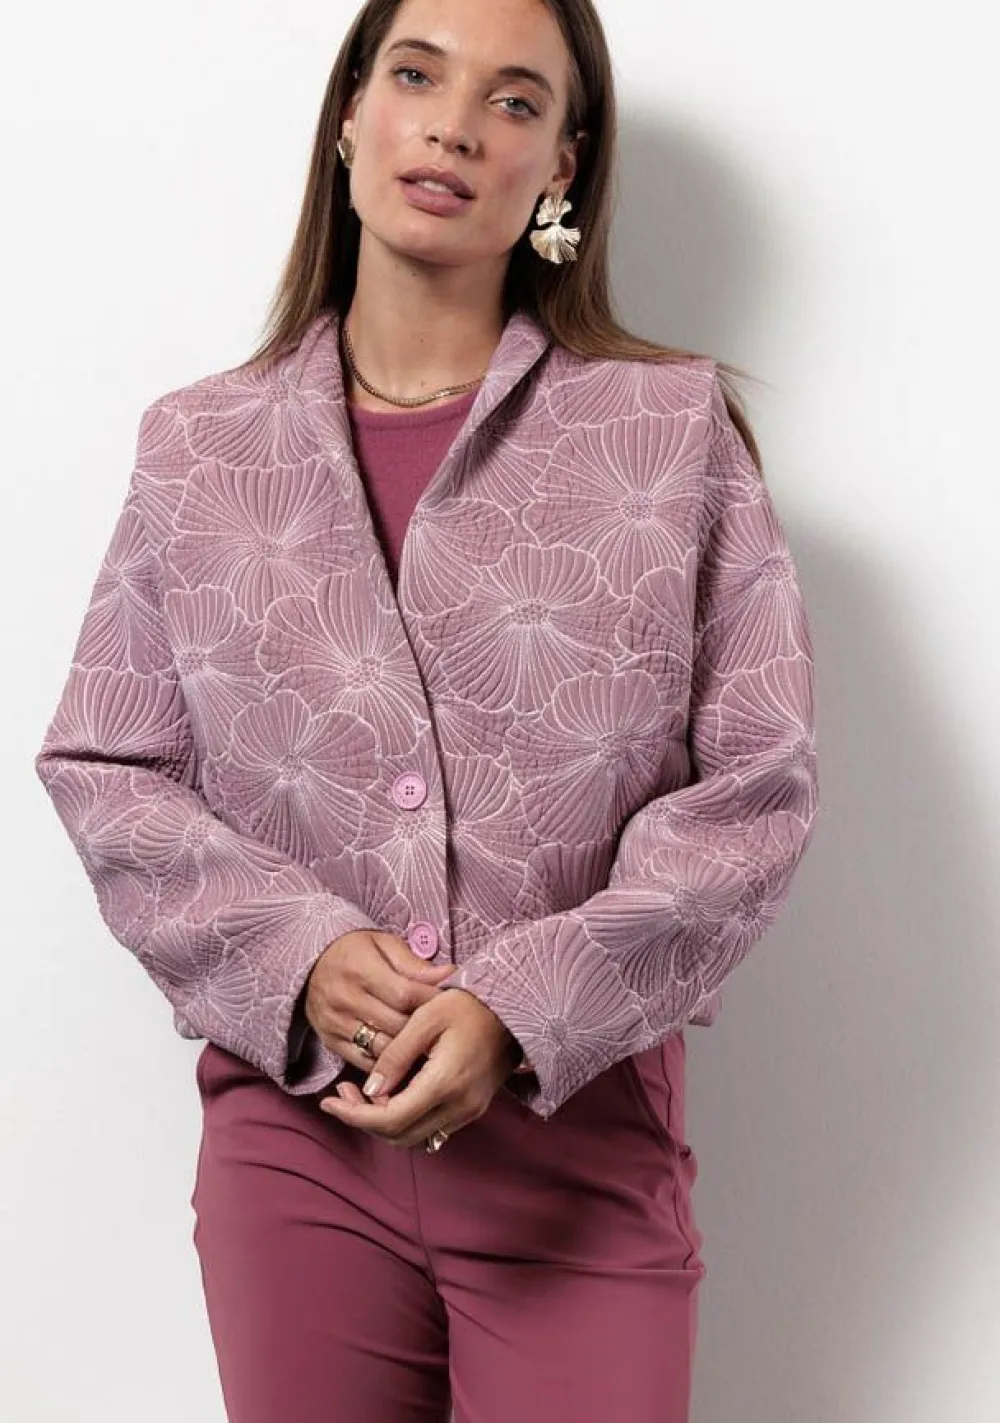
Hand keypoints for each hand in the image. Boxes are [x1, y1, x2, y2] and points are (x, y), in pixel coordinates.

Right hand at [304, 929, 454, 1073]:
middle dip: (423, 1027)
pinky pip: (365, 1061)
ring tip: (426, 1043)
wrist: (311, 964)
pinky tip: (402, 1055)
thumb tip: (449, 974)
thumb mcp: (384, 945)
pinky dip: (387, 1062)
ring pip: (382, 1047)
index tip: (449, 1004)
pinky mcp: (330, 1041)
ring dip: (407, 1049)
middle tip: (442, 1027)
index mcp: (359, 967)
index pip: (405, 994)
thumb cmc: (355, 951)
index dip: (431, 1001)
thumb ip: (415, 964)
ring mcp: (335, 1023)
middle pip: (396, 1024)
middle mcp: (344, 997)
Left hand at [318, 988, 520, 1148]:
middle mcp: (459, 1106)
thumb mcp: (425, 1019)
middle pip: (399, 1135)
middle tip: (341, 1094)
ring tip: (360, 1095)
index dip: (354, 1116)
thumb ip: (395, 1056)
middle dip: (364, 1120)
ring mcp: (468, 1112)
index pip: (390, 1118)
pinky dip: (405, 1121)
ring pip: (414, 1138)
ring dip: (383, 1124)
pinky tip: (390, 1097)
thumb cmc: (468, 1005)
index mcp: (445, 1082)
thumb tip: (369, 1090)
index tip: (328, 1103)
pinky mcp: (472, 1110)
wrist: (514, 1010)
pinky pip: (431, 1129)